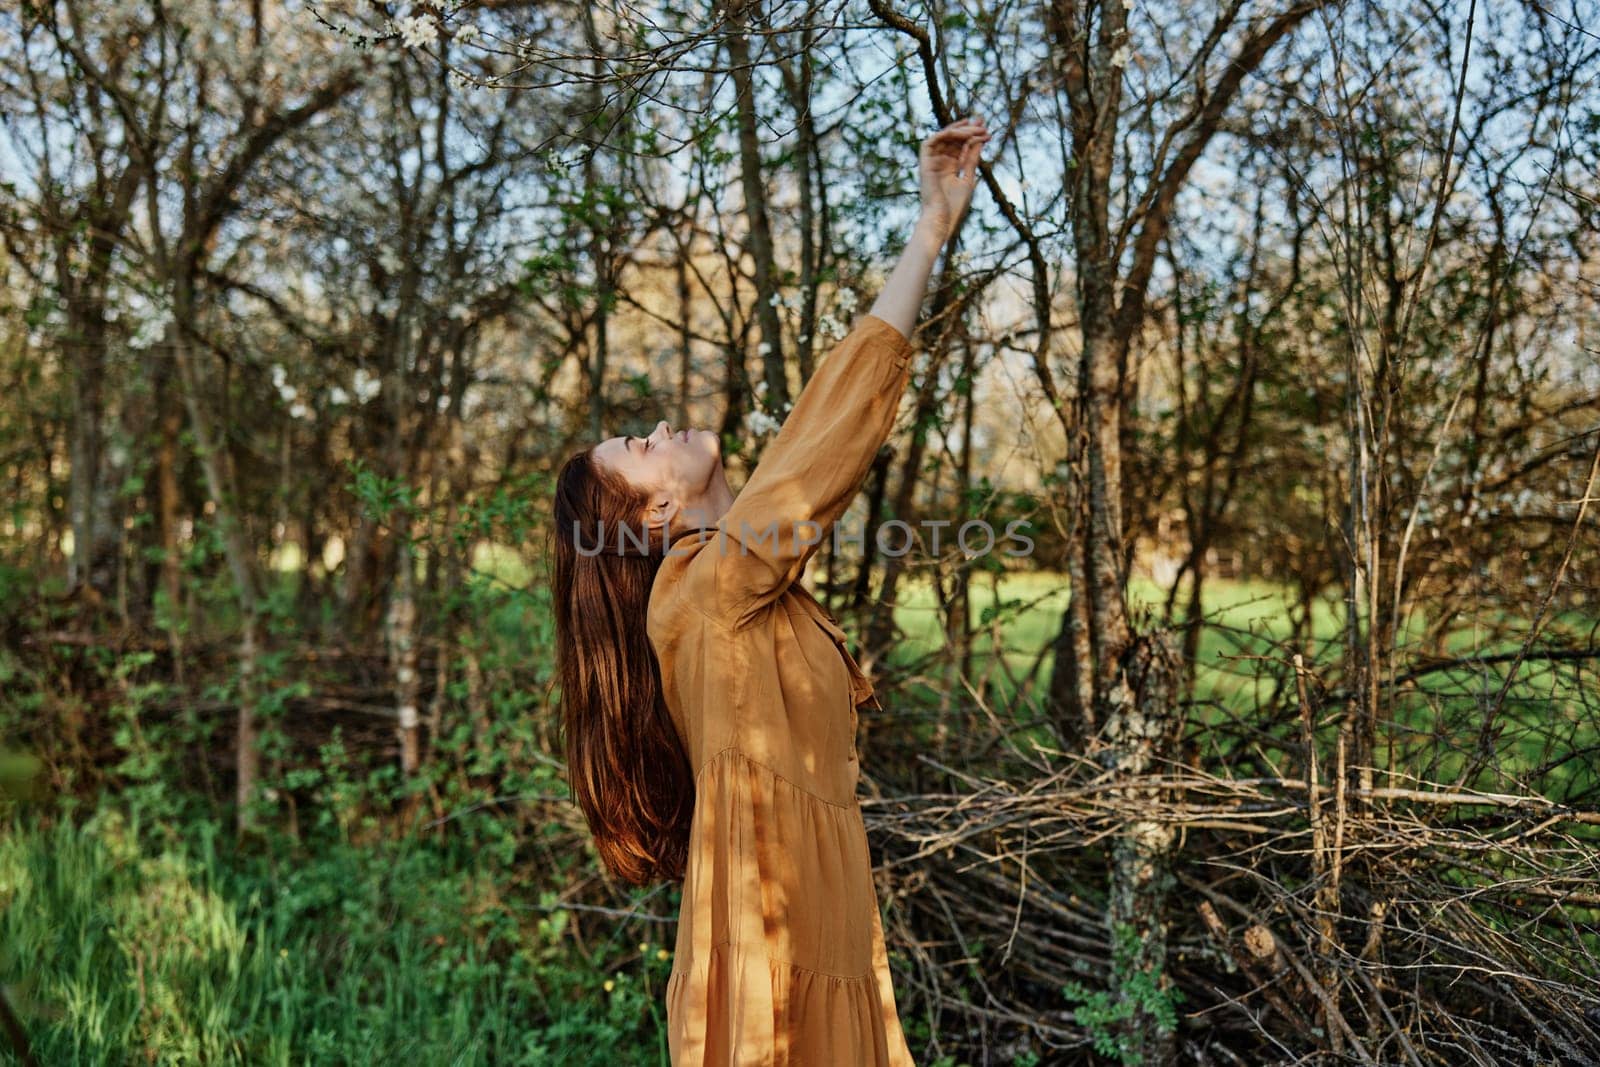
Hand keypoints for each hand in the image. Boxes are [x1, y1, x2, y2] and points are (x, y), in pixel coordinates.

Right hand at [918, 116, 990, 242]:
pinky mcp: (924, 164)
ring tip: (975, 128)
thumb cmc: (954, 206)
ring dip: (959, 131)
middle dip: (967, 130)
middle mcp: (939, 163)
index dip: (973, 138)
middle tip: (983, 124)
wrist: (941, 220)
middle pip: (952, 140)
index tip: (988, 133)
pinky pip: (931, 142)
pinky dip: (945, 134)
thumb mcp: (968, 178)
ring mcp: (931, 163)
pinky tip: (961, 133)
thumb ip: (972, 159)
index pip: (960, 148)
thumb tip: (980, 141)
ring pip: (943, 138)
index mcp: (949, 169)